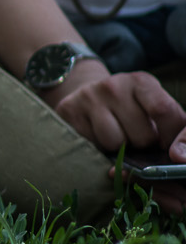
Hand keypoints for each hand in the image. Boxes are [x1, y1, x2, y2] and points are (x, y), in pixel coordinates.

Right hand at [50, 60, 185, 156]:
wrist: (86, 93)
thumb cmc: (129, 107)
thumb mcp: (152, 107)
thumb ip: (172, 127)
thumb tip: (180, 162)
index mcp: (141, 81)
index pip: (163, 110)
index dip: (172, 136)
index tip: (172, 149)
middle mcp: (114, 85)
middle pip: (142, 135)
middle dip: (144, 144)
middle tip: (137, 137)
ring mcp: (88, 97)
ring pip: (116, 143)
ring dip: (120, 149)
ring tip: (117, 136)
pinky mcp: (68, 111)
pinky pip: (92, 145)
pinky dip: (98, 147)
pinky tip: (97, 135)